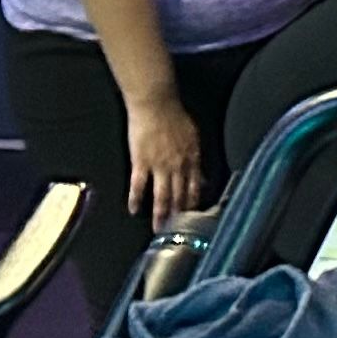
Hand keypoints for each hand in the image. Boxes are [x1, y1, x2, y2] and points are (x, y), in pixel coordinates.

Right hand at [122, 92, 206, 230]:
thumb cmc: (174, 117)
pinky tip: (134, 209)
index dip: (194, 205)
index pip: (195, 188)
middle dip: (179, 216)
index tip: (194, 219)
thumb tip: (202, 178)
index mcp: (192, 160)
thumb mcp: (194, 138)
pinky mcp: (140, 162)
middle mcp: (178, 166)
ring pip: (162, 195)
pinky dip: (136, 199)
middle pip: (179, 196)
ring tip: (159, 229)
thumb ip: (197, 161)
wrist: (156, 104)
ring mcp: (159, 166)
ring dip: (161, 214)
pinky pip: (139, 185)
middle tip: (177, 232)